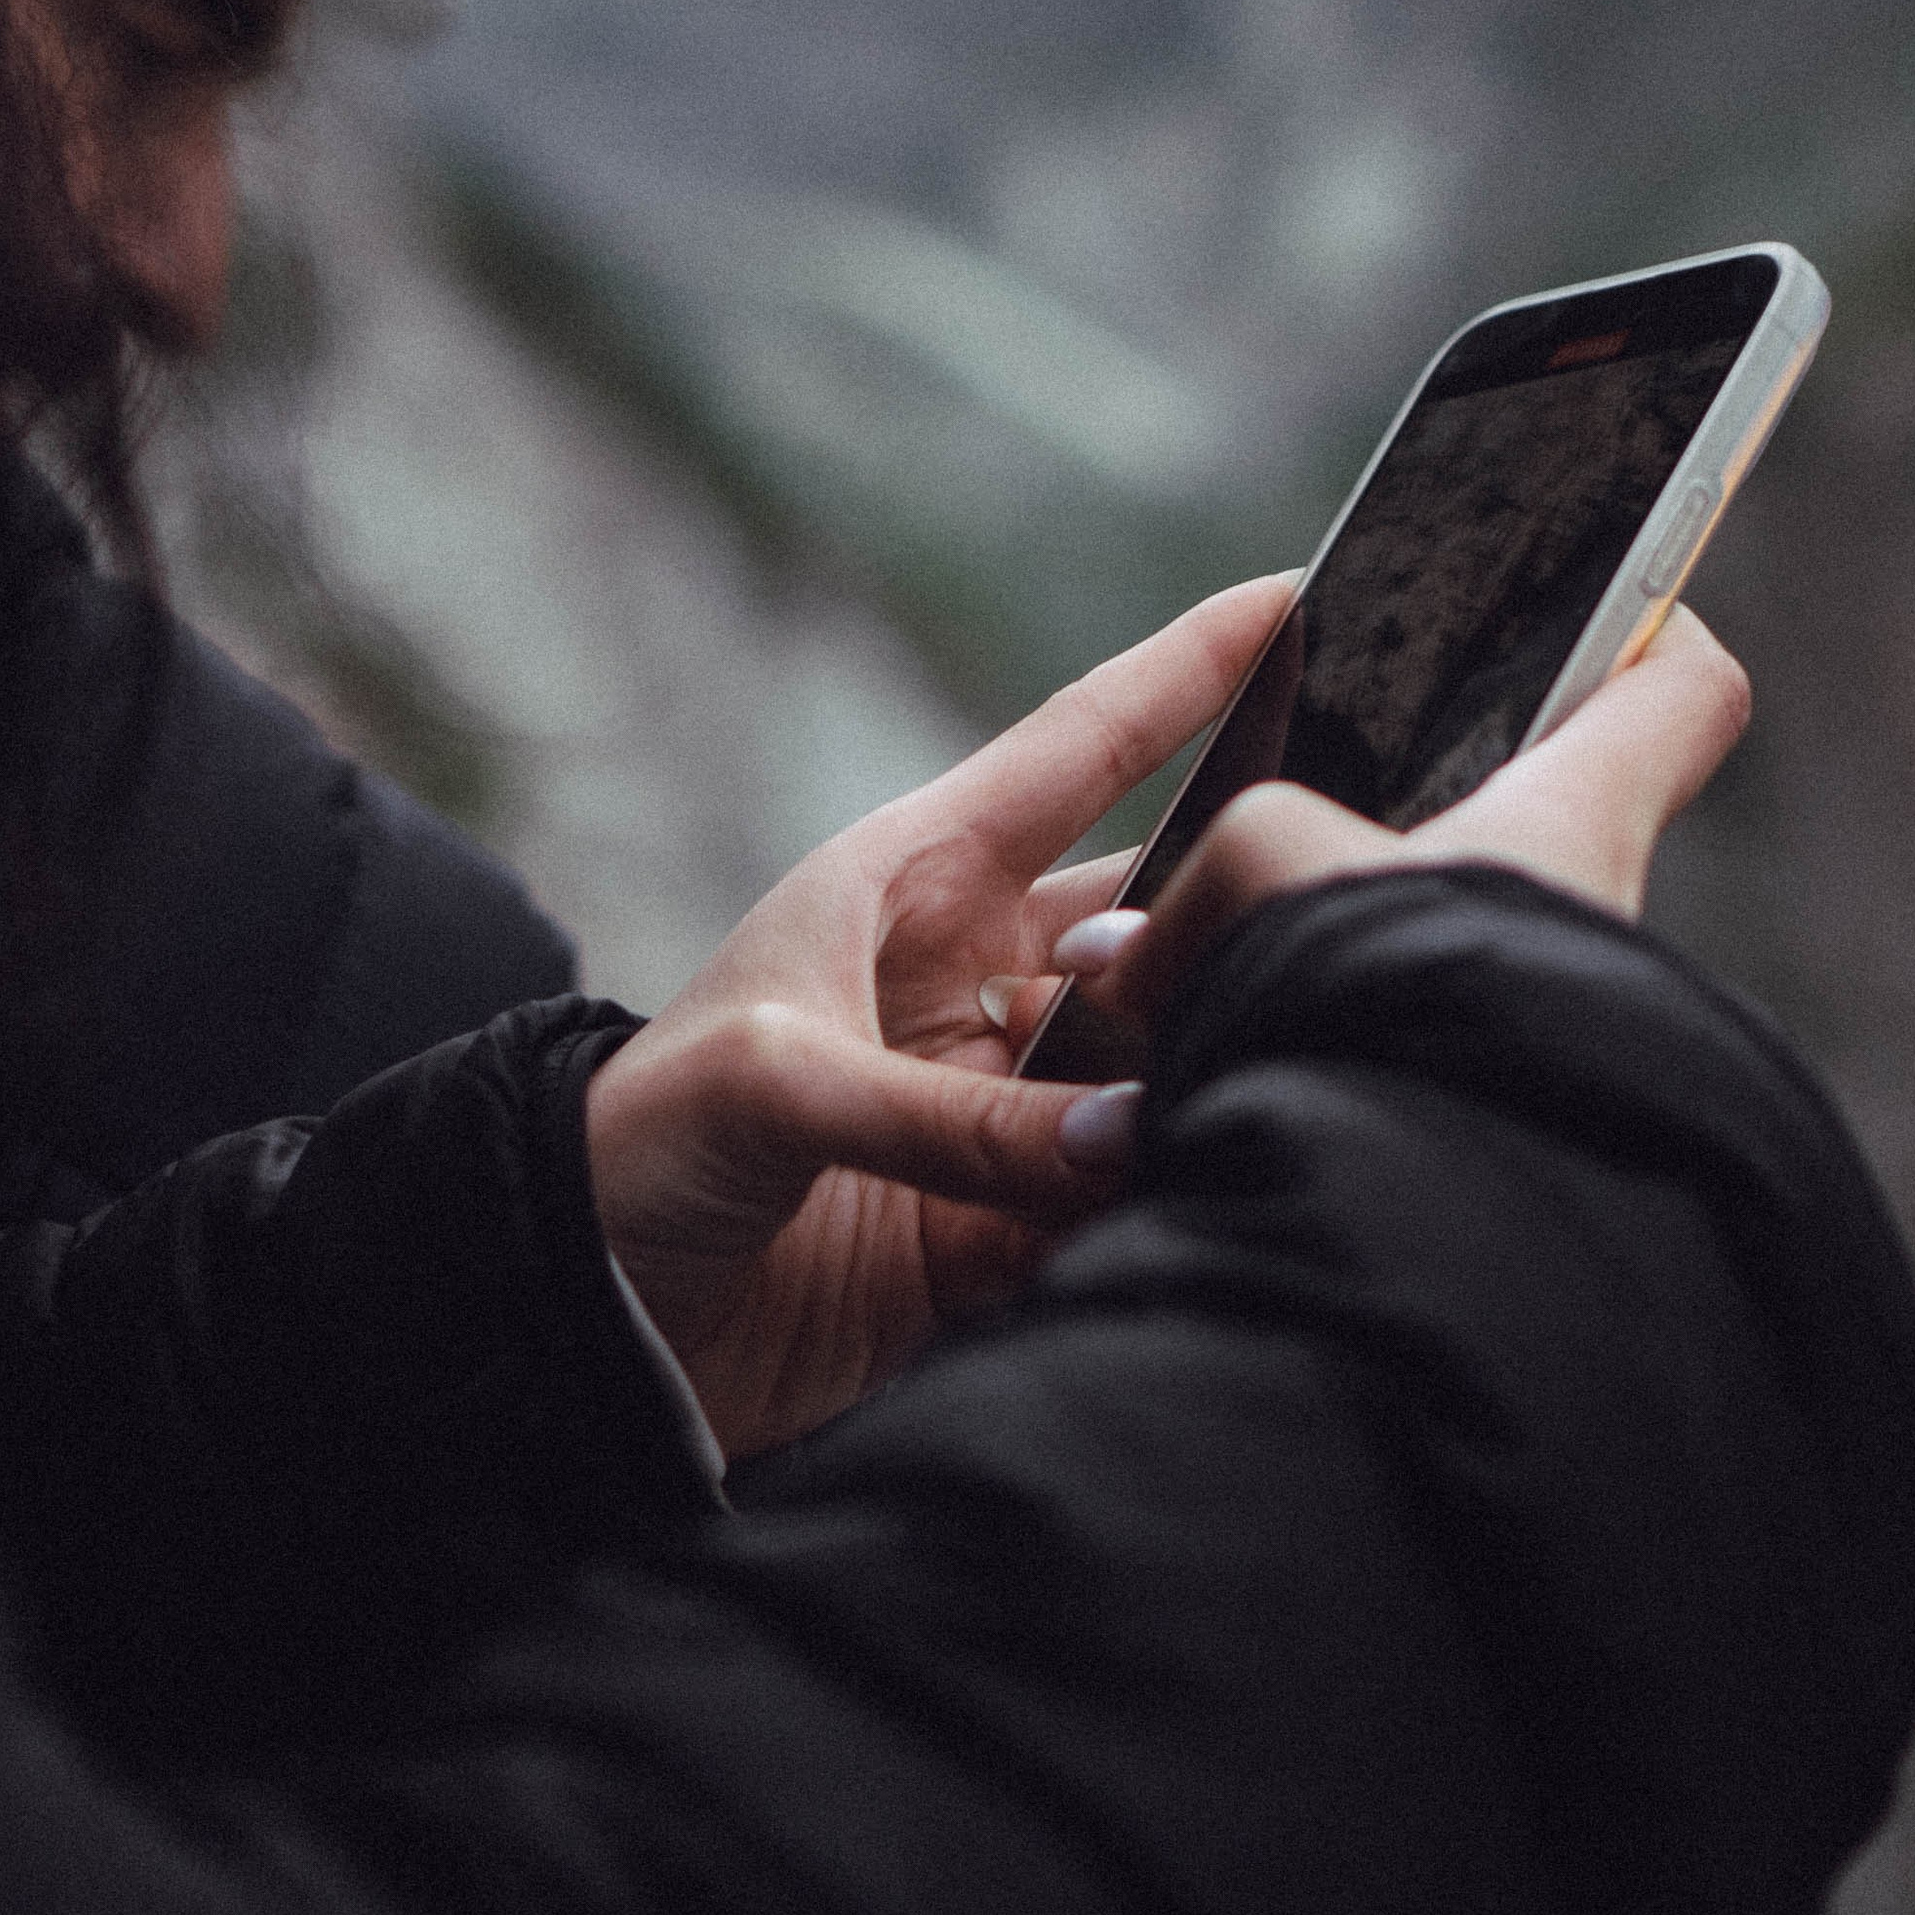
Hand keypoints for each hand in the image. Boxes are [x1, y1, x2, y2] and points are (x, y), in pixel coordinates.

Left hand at [583, 574, 1294, 1460]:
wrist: (567, 1320)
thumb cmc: (634, 1144)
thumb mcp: (778, 1085)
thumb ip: (954, 1114)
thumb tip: (1122, 1132)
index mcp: (912, 882)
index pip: (1079, 753)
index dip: (1185, 673)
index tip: (1292, 594)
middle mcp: (972, 979)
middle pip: (1151, 920)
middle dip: (1240, 908)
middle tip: (1347, 904)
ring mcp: (993, 1103)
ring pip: (1151, 1065)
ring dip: (1201, 1072)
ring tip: (1285, 1072)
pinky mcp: (996, 1226)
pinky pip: (1110, 1202)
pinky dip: (1152, 1202)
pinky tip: (1208, 1195)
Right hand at [1011, 606, 1752, 1049]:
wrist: (1423, 1232)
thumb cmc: (1380, 1008)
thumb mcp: (1268, 868)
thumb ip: (1201, 876)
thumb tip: (1114, 961)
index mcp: (1573, 823)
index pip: (1683, 689)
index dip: (1651, 617)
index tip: (1604, 593)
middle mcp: (1584, 925)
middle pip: (1536, 823)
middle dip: (1430, 813)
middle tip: (1318, 799)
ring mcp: (1541, 1031)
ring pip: (1444, 950)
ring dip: (1349, 949)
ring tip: (1219, 953)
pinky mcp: (1488, 1116)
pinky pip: (1397, 1052)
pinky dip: (1319, 1046)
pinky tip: (1213, 1065)